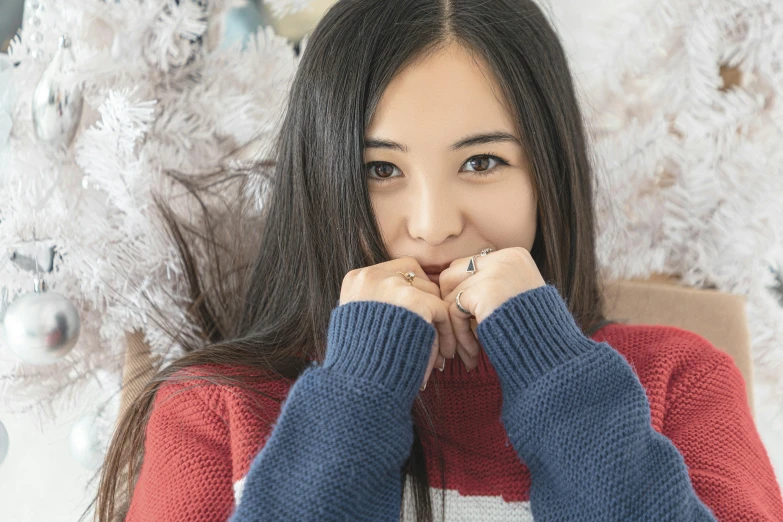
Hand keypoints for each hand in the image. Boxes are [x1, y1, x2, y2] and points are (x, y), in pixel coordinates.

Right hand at [339, 257, 457, 390]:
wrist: (356, 382)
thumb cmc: (356, 362)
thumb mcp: (355, 323)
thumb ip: (375, 305)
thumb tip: (402, 304)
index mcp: (357, 279)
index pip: (396, 270)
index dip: (412, 292)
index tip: (419, 317)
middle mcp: (373, 276)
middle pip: (417, 278)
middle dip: (428, 305)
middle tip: (435, 332)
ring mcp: (394, 286)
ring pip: (432, 294)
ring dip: (438, 322)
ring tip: (442, 350)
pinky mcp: (415, 301)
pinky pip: (441, 311)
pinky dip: (446, 333)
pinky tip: (443, 354)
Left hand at [437, 247, 545, 371]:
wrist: (554, 354)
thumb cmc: (534, 332)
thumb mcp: (515, 296)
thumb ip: (489, 283)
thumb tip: (446, 283)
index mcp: (514, 255)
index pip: (469, 266)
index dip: (462, 294)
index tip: (467, 322)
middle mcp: (505, 258)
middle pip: (452, 274)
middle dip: (450, 305)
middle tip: (457, 333)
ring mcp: (495, 273)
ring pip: (450, 293)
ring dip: (454, 324)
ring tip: (466, 350)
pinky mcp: (485, 292)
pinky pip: (454, 310)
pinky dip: (459, 334)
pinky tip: (472, 353)